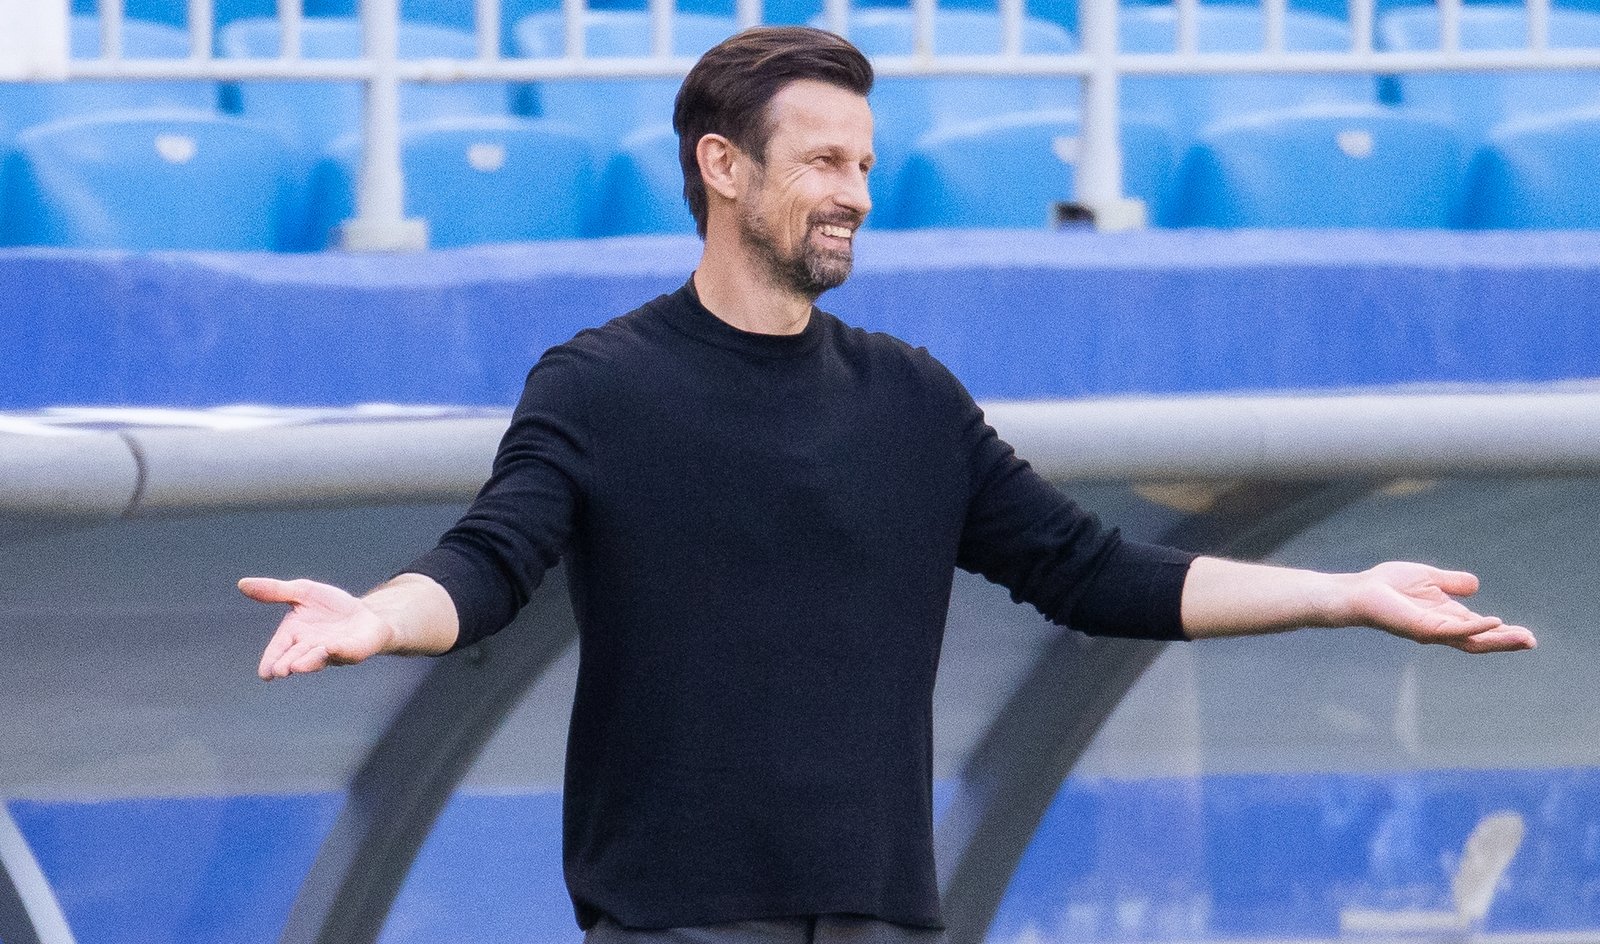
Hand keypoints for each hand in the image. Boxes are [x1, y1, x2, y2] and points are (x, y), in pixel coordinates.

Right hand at [240, 577, 394, 679]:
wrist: (365, 612)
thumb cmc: (331, 606)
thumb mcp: (302, 592)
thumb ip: (275, 591)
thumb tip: (242, 584)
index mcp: (294, 635)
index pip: (279, 649)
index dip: (271, 660)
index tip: (265, 673)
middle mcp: (310, 648)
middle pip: (296, 657)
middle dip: (288, 663)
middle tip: (280, 670)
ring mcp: (332, 652)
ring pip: (318, 659)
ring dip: (309, 661)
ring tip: (298, 666)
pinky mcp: (353, 650)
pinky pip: (345, 652)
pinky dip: (337, 650)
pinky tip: (329, 648)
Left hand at [1341, 562, 1536, 653]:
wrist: (1360, 591)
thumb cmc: (1387, 585)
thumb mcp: (1429, 579)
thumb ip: (1452, 583)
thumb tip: (1476, 586)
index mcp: (1445, 617)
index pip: (1479, 629)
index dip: (1502, 633)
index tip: (1526, 635)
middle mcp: (1441, 628)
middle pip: (1480, 640)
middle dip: (1506, 642)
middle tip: (1531, 642)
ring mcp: (1432, 630)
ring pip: (1471, 640)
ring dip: (1498, 639)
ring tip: (1523, 639)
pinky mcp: (1422, 628)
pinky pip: (1453, 630)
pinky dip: (1475, 627)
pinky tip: (1493, 622)